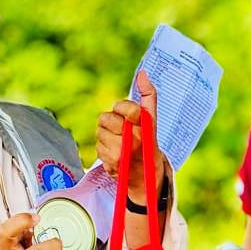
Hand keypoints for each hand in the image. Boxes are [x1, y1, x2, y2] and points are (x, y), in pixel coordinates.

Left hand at [96, 71, 167, 205]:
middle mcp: (132, 140)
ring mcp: (119, 153)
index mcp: (144, 127)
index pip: (127, 108)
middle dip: (110, 120)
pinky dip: (104, 147)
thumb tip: (142, 73)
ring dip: (106, 134)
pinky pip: (98, 145)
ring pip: (100, 131)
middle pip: (106, 118)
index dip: (123, 108)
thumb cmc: (148, 143)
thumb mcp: (152, 120)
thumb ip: (148, 95)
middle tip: (120, 128)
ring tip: (119, 141)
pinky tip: (115, 152)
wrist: (147, 176)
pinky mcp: (109, 163)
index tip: (128, 114)